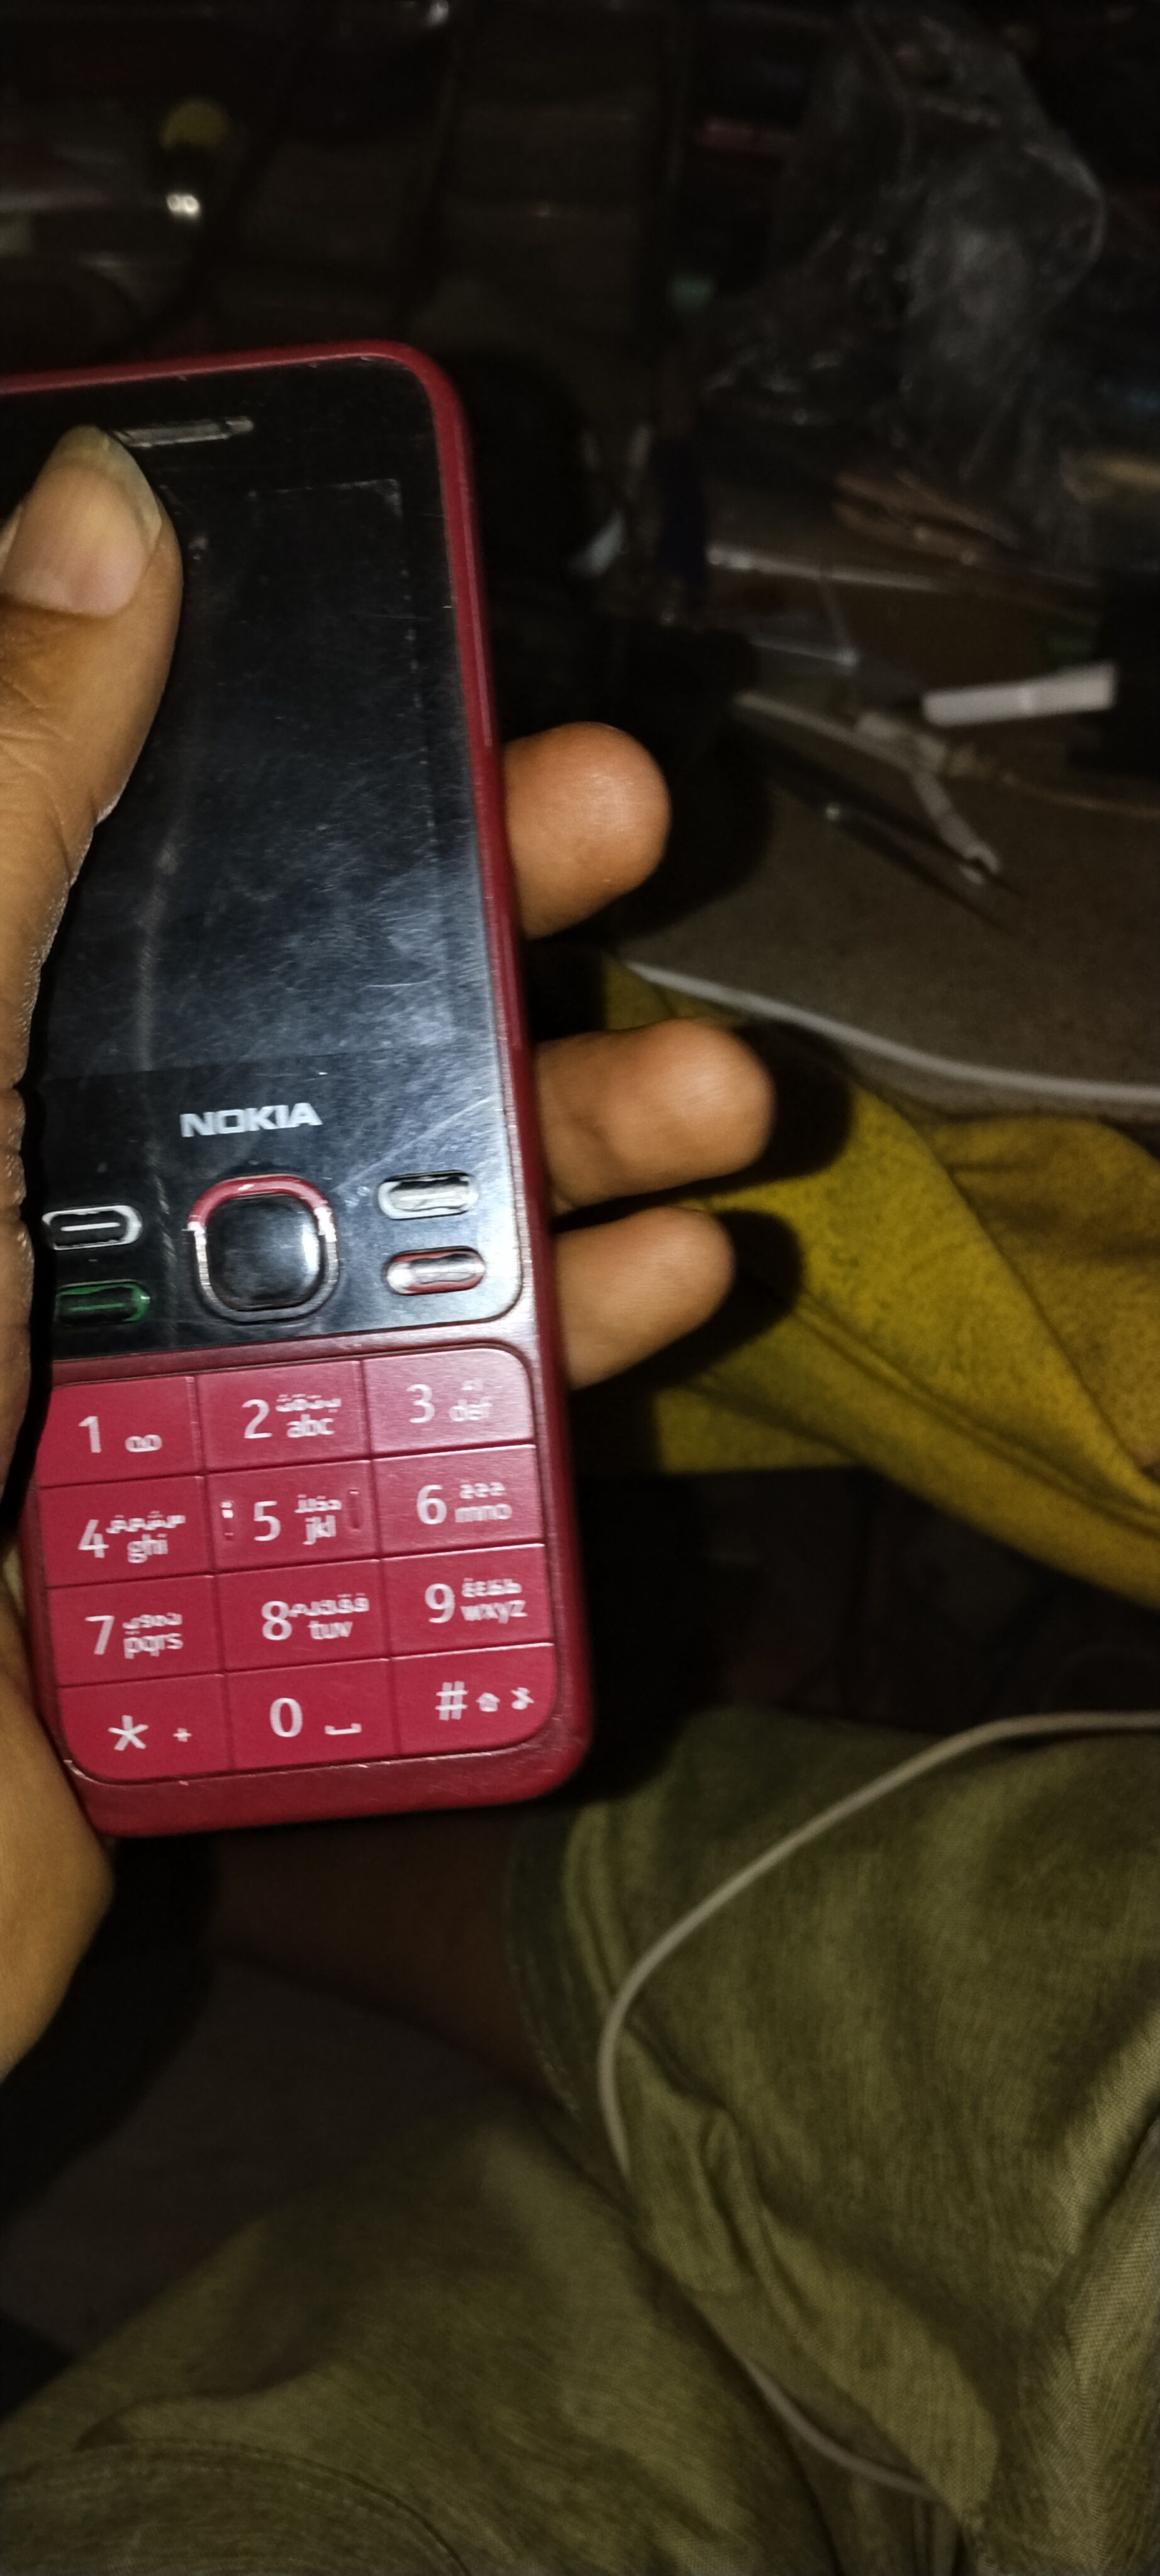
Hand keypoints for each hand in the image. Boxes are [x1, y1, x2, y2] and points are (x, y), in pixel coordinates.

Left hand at [0, 430, 770, 2072]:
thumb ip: (3, 796)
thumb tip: (99, 509)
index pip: (128, 851)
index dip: (274, 738)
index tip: (416, 650)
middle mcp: (45, 1185)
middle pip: (288, 1012)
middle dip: (471, 916)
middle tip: (632, 816)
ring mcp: (149, 1361)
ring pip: (385, 1210)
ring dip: (567, 1139)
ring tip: (720, 1091)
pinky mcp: (248, 1526)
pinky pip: (426, 1412)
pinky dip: (559, 1345)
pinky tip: (681, 1272)